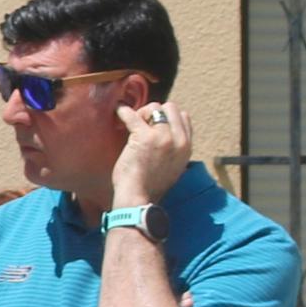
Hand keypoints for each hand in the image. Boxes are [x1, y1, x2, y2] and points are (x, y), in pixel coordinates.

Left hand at [111, 96, 192, 211]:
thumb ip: (174, 148)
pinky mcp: (144, 137)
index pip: (183, 117)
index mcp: (187, 147)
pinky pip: (133, 115)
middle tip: (141, 124)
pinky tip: (119, 110)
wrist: (138, 198)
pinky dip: (124, 111)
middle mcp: (179, 140)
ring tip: (132, 125)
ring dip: (142, 112)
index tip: (154, 125)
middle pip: (170, 108)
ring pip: (154, 108)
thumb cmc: (150, 186)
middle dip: (155, 112)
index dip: (167, 117)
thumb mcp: (174, 166)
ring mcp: (163, 137)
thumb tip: (165, 132)